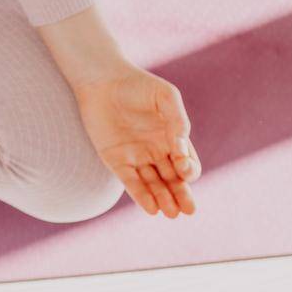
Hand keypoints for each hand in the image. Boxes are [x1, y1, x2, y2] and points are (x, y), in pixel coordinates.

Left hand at [72, 62, 200, 216]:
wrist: (102, 79)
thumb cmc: (137, 85)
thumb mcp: (166, 97)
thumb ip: (178, 121)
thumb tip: (181, 150)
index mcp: (172, 138)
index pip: (187, 164)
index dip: (189, 170)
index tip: (183, 165)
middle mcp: (156, 151)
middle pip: (173, 181)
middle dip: (182, 196)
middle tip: (188, 210)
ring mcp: (136, 157)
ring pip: (154, 185)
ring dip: (163, 199)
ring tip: (171, 212)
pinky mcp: (115, 160)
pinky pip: (131, 182)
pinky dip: (141, 196)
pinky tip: (151, 209)